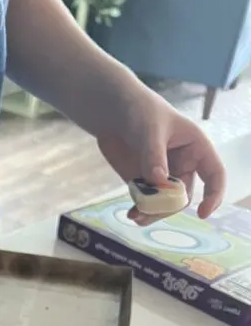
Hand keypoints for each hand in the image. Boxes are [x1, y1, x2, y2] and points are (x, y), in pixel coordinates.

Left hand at [97, 90, 225, 225]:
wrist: (112, 111)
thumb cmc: (140, 110)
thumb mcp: (149, 130)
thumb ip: (154, 156)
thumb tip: (159, 182)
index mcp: (195, 148)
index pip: (214, 175)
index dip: (213, 195)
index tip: (202, 212)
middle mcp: (182, 165)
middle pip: (183, 196)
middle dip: (168, 207)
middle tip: (147, 210)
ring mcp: (162, 175)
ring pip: (165, 204)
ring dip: (153, 213)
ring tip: (136, 215)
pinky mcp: (143, 182)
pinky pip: (147, 202)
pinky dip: (140, 210)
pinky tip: (131, 213)